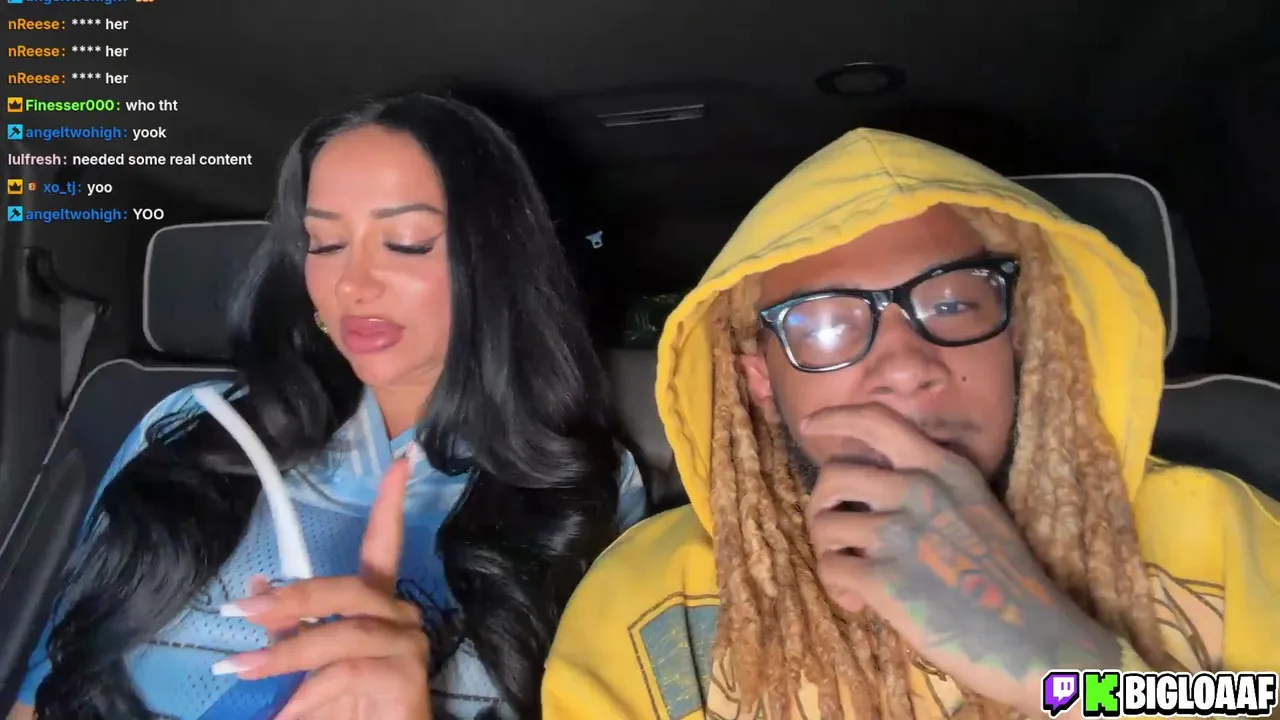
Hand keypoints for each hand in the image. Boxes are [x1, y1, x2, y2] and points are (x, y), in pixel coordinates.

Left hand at [215, 459, 431, 719]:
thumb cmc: (348, 707)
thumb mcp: (306, 666)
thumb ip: (288, 629)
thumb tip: (252, 592)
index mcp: (377, 605)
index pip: (384, 545)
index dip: (390, 503)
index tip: (401, 460)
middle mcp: (399, 616)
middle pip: (348, 589)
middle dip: (293, 598)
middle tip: (241, 612)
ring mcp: (408, 644)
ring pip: (343, 634)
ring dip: (287, 653)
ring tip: (242, 670)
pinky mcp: (408, 677)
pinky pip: (350, 672)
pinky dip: (310, 692)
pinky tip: (286, 710)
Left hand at [800, 405, 1118, 714]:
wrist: (1035, 642)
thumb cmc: (1007, 581)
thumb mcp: (977, 510)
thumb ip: (932, 489)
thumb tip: (871, 491)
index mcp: (945, 469)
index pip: (877, 420)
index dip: (836, 418)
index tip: (812, 426)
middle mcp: (920, 490)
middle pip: (833, 475)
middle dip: (822, 505)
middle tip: (836, 536)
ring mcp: (900, 533)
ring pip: (824, 524)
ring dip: (828, 551)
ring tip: (852, 576)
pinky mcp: (884, 579)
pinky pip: (830, 568)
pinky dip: (836, 588)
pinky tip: (859, 604)